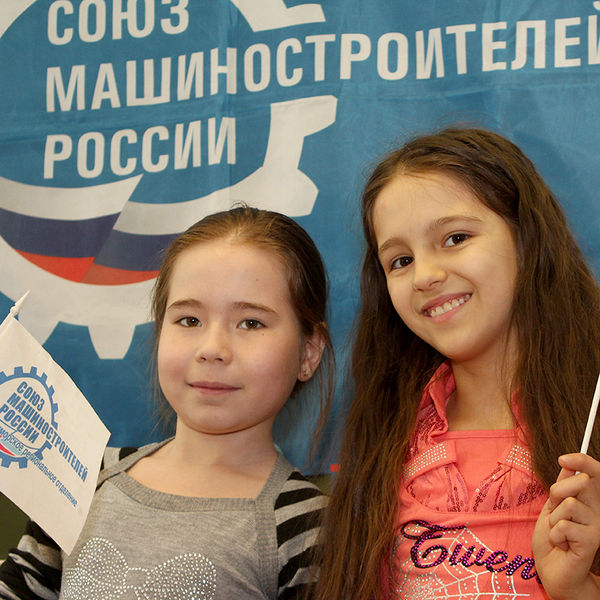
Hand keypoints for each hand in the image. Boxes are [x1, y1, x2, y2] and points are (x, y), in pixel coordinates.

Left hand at [532, 453, 599, 599]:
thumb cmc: (553, 538)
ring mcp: (598, 525)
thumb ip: (562, 487)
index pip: (595, 473)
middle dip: (557, 492)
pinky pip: (564, 525)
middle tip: (555, 510)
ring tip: (558, 532)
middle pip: (579, 481)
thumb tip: (568, 464)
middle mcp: (598, 510)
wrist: (553, 569)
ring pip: (569, 503)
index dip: (582, 460)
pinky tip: (562, 544)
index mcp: (589, 500)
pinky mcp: (593, 540)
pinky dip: (555, 534)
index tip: (562, 458)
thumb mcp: (552, 506)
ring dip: (554, 518)